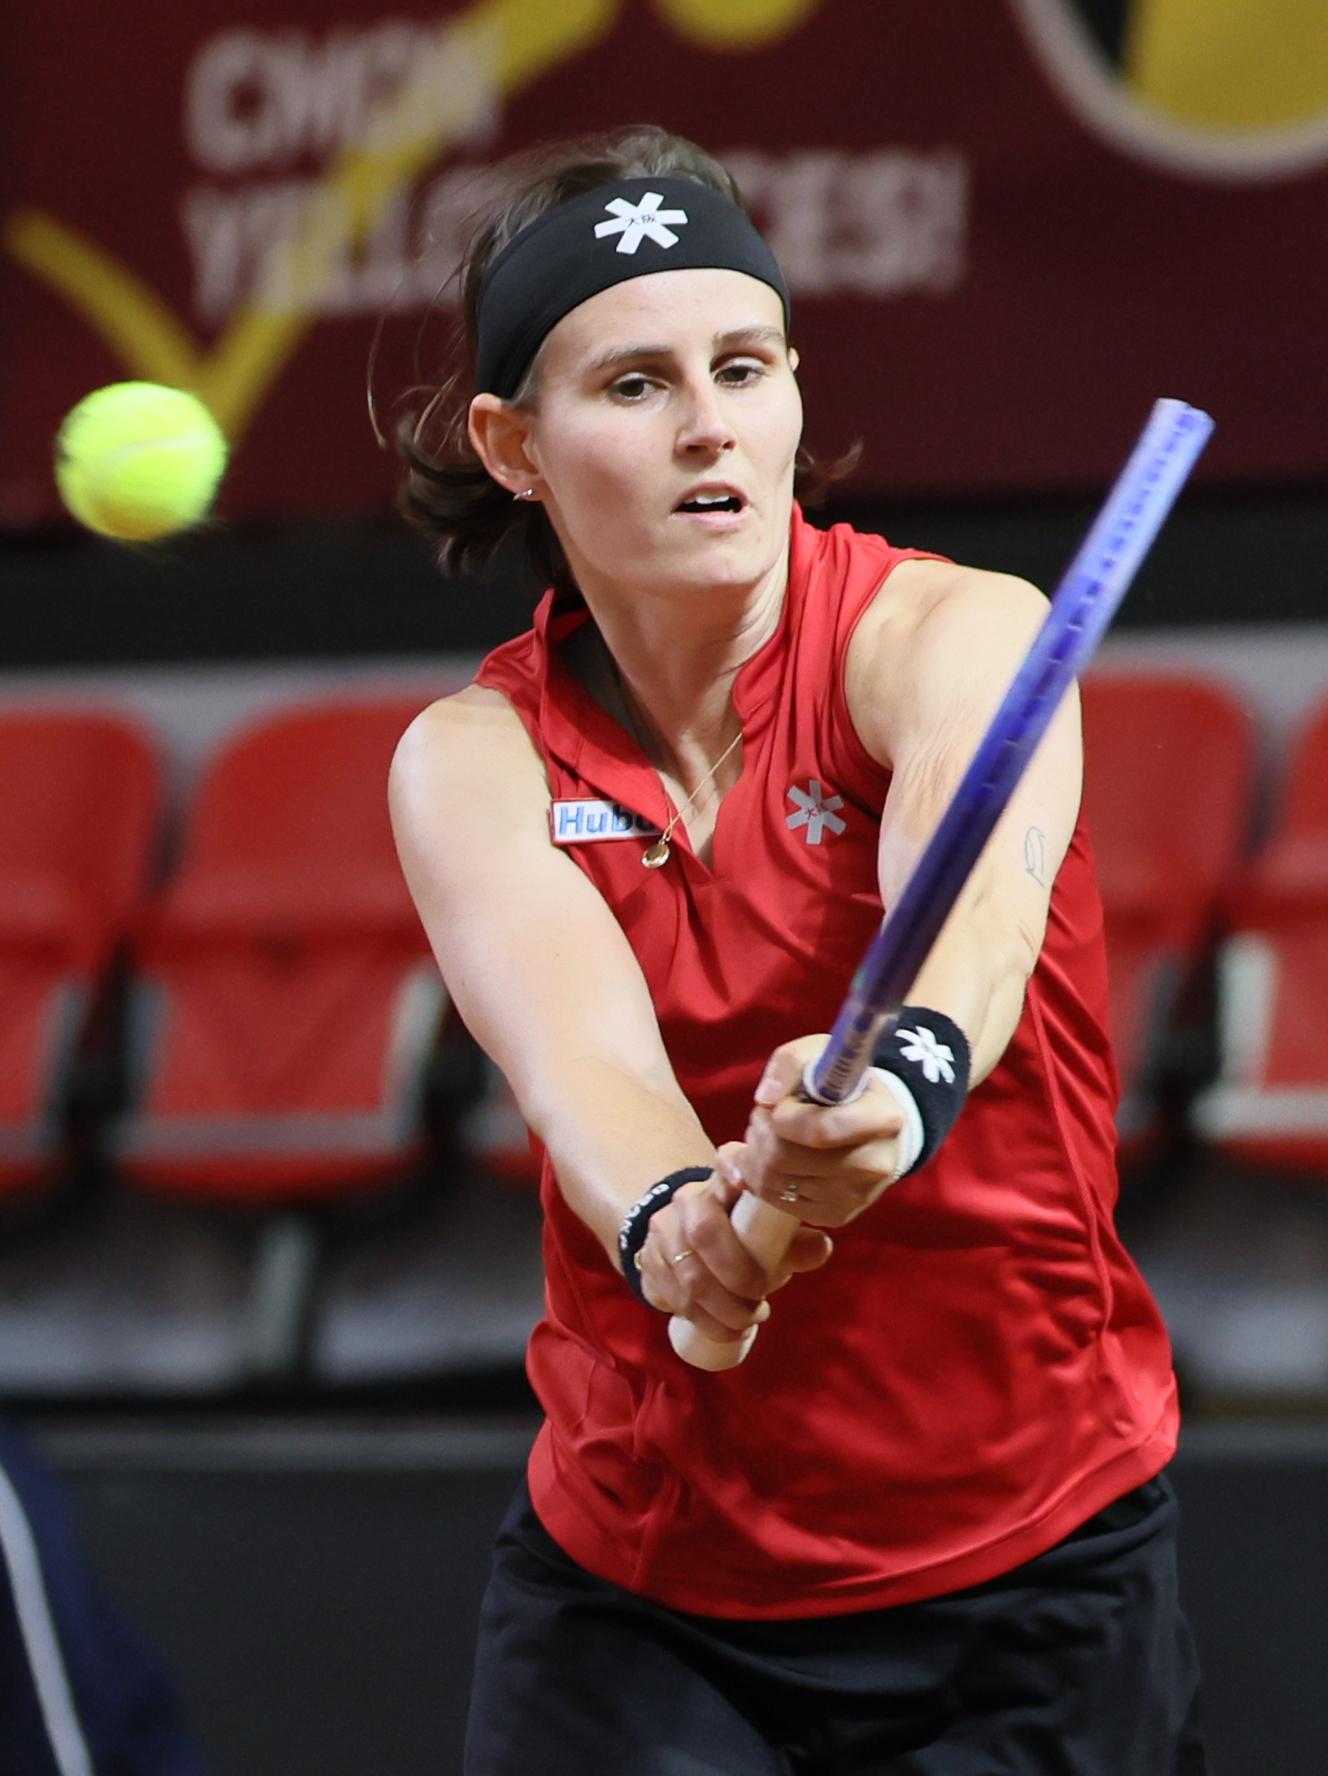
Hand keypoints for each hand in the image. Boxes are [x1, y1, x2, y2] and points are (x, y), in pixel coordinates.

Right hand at [636, 1167, 832, 1344]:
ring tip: (748, 1321)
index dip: (733, 1168)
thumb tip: (820, 1247)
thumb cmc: (742, 1235)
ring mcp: (664, 1229)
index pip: (727, 1161)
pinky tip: (724, 1329)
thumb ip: (796, 1242)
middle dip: (736, 1276)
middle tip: (761, 1302)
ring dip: (722, 1309)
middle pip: (705, 1232)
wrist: (687, 1240)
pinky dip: (703, 1320)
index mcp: (726, 1181)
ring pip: (689, 1274)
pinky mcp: (649, 1260)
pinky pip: (672, 1296)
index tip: (743, 1182)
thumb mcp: (770, 1235)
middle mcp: (689, 1198)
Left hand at [719, 1035, 905, 1228]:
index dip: (782, 1118)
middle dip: (759, 1133)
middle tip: (761, 1117)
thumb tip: (765, 1098)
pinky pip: (779, 1202)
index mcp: (882, 1119)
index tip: (776, 1106)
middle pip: (787, 1158)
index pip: (820, 1129)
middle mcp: (875, 1164)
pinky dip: (760, 1180)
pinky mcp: (837, 1215)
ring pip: (776, 1182)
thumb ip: (790, 1063)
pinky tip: (768, 1159)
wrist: (871, 1126)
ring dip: (755, 1156)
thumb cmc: (842, 1086)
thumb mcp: (820, 1055)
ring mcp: (857, 1195)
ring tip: (765, 1135)